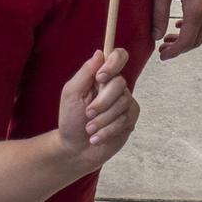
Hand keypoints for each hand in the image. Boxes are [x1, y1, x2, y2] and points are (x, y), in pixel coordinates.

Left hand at [56, 49, 138, 167]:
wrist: (75, 148)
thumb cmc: (71, 119)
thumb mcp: (72, 93)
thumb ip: (85, 72)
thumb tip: (99, 53)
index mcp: (101, 76)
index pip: (118, 57)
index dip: (114, 63)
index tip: (100, 77)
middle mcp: (115, 87)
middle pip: (120, 83)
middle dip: (101, 102)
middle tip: (87, 113)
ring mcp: (125, 103)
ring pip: (123, 103)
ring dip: (102, 119)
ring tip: (90, 129)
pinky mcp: (130, 119)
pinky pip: (125, 119)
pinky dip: (108, 130)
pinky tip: (97, 137)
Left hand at [152, 0, 201, 60]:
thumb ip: (158, 13)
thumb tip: (156, 36)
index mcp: (197, 9)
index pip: (187, 40)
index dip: (174, 51)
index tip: (162, 56)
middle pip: (197, 39)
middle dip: (180, 47)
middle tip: (162, 49)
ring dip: (186, 38)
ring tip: (167, 38)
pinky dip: (192, 27)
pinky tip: (178, 24)